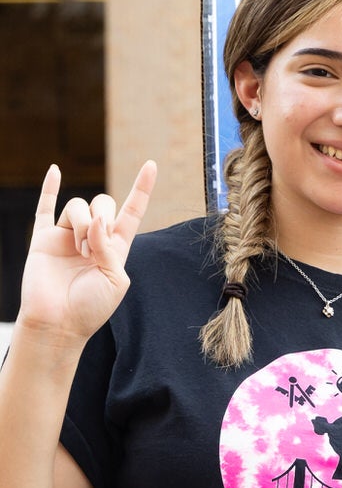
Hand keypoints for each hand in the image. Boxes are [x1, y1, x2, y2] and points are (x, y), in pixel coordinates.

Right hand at [15, 162, 156, 347]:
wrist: (58, 323)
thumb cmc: (91, 307)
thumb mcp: (114, 279)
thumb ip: (110, 248)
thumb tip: (96, 221)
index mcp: (116, 246)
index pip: (132, 211)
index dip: (142, 188)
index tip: (152, 165)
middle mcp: (93, 237)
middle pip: (103, 203)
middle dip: (102, 218)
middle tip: (94, 247)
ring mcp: (67, 235)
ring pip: (77, 206)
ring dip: (82, 224)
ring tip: (79, 250)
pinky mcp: (43, 238)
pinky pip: (45, 206)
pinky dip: (49, 187)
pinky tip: (55, 169)